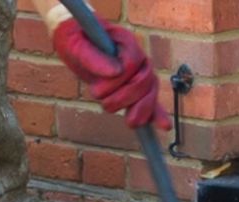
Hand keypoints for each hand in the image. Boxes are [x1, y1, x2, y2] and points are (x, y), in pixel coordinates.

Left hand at [51, 20, 171, 130]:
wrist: (76, 40)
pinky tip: (164, 125)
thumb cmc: (75, 38)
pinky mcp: (135, 88)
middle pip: (144, 81)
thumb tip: (115, 72)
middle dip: (126, 98)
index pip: (132, 64)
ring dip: (141, 109)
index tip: (96, 91)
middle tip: (105, 105)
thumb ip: (93, 56)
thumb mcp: (75, 44)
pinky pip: (150, 100)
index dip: (118, 81)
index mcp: (125, 42)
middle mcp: (137, 57)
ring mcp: (139, 72)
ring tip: (130, 122)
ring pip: (150, 92)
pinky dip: (156, 113)